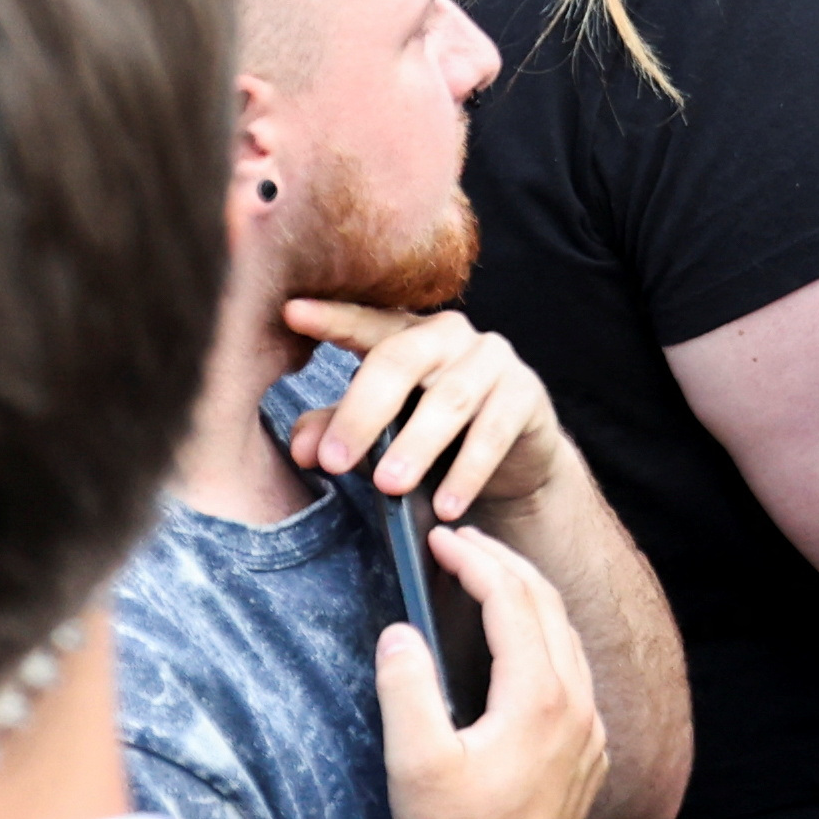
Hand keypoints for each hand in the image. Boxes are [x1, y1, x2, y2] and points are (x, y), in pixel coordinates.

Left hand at [283, 303, 564, 524]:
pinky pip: (494, 431)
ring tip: (389, 486)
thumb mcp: (380, 432)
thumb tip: (303, 451)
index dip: (332, 317)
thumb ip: (338, 430)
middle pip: (401, 359)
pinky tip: (445, 505)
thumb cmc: (435, 436)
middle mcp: (449, 335)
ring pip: (449, 398)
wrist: (514, 461)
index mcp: (405, 334)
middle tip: (334, 460)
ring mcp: (492, 359)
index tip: (292, 314)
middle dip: (363, 412)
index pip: (365, 323)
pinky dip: (467, 471)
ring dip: (415, 446)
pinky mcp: (526, 393)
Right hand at [377, 523, 608, 818]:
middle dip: (505, 566)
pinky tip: (518, 646)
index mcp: (539, 699)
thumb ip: (406, 687)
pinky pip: (575, 676)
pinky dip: (546, 642)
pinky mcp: (589, 756)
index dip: (475, 562)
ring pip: (567, 640)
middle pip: (548, 609)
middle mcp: (577, 708)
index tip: (441, 539)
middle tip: (462, 543)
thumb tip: (401, 633)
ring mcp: (590, 733)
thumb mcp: (415, 760)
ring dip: (529, 601)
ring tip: (487, 579)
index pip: (513, 602)